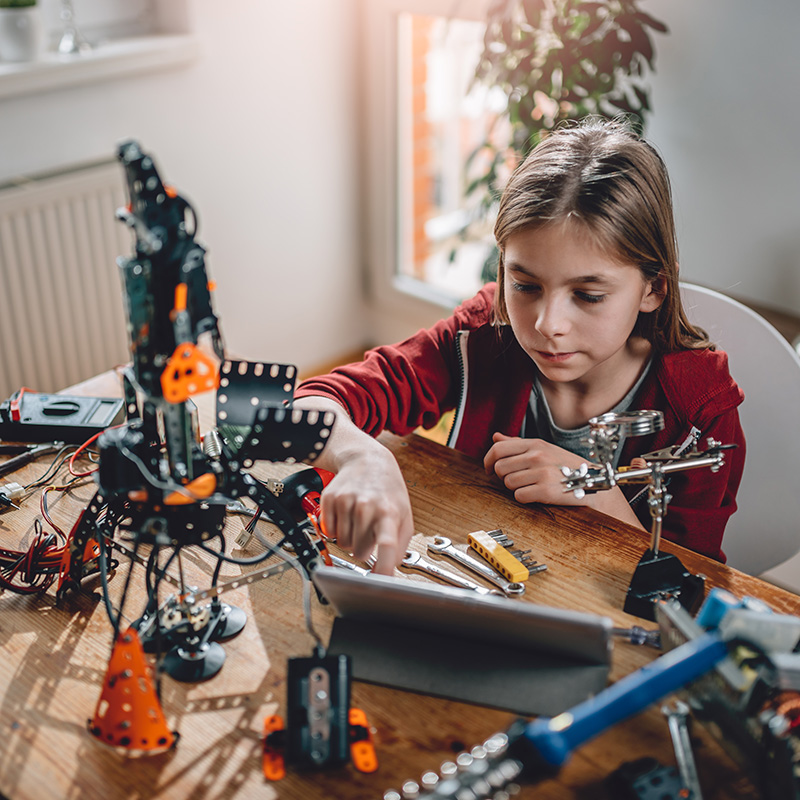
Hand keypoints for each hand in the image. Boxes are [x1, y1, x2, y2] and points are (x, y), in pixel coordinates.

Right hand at [319, 446, 413, 574]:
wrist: (366, 460)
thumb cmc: (387, 489)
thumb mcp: (404, 514)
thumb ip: (400, 544)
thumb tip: (389, 569)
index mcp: (389, 512)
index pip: (387, 545)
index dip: (382, 568)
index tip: (380, 584)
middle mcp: (367, 507)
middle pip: (359, 552)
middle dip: (364, 548)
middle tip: (370, 530)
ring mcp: (346, 503)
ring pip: (343, 544)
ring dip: (350, 538)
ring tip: (360, 520)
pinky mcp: (330, 500)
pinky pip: (329, 532)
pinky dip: (337, 529)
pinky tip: (347, 515)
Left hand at [484, 432, 644, 528]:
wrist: (594, 484)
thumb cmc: (568, 467)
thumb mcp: (545, 449)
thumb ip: (518, 444)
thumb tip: (496, 436)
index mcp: (535, 444)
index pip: (498, 449)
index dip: (488, 460)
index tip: (488, 469)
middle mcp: (537, 455)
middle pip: (500, 468)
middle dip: (504, 477)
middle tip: (518, 480)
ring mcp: (542, 472)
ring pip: (508, 483)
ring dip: (516, 488)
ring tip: (532, 486)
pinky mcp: (546, 490)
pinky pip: (519, 496)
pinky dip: (525, 498)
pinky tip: (537, 495)